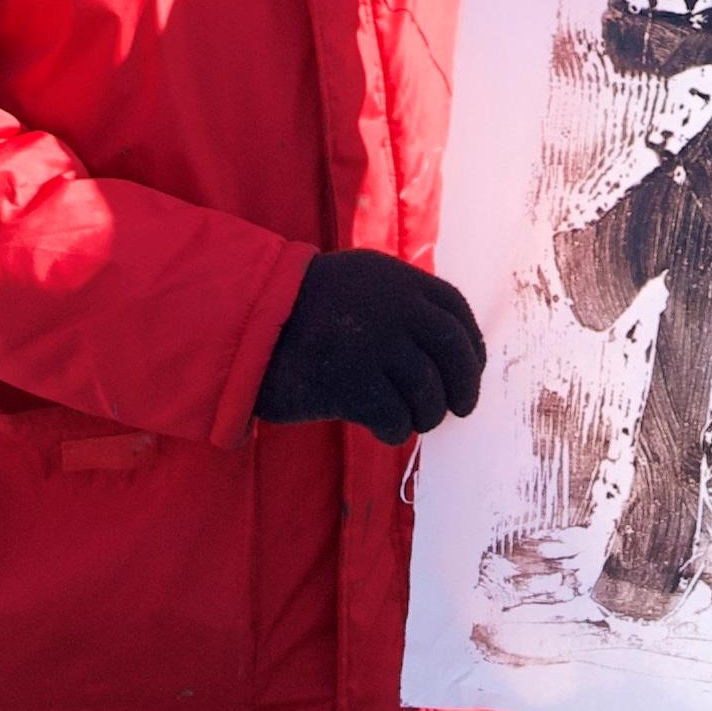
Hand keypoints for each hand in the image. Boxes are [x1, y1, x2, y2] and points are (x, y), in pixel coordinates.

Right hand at [256, 250, 485, 446]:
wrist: (240, 329)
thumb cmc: (296, 312)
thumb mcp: (354, 285)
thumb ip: (399, 302)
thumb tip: (451, 348)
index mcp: (395, 279)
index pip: (454, 310)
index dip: (470, 344)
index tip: (471, 369)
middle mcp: (392, 307)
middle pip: (453, 353)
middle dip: (464, 386)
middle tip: (460, 407)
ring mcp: (373, 345)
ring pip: (428, 392)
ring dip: (427, 414)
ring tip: (414, 420)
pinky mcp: (351, 384)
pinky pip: (396, 418)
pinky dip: (396, 431)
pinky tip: (383, 429)